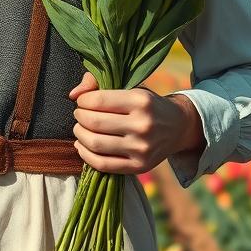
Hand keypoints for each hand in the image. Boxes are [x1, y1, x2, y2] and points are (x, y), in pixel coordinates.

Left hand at [67, 71, 205, 174]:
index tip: (82, 101)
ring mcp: (141, 149)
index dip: (83, 101)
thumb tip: (73, 94)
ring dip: (79, 135)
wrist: (178, 127)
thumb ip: (98, 83)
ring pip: (95, 144)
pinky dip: (85, 155)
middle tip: (79, 114)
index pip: (98, 100)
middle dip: (79, 117)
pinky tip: (82, 145)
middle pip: (94, 122)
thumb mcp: (131, 86)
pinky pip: (103, 165)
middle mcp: (143, 125)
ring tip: (80, 128)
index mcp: (141, 101)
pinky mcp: (139, 167)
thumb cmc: (148, 104)